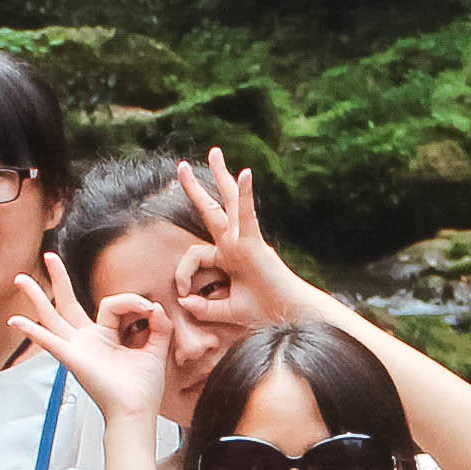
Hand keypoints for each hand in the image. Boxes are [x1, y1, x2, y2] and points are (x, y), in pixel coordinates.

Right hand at [3, 253, 170, 416]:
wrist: (136, 412)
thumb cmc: (143, 389)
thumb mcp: (156, 350)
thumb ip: (158, 326)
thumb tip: (154, 305)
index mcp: (105, 337)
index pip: (113, 303)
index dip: (134, 300)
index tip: (151, 310)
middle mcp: (87, 340)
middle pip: (68, 303)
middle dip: (59, 279)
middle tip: (49, 256)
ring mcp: (77, 348)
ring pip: (52, 315)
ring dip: (37, 296)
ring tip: (20, 279)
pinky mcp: (73, 358)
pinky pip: (50, 341)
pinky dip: (33, 331)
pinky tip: (14, 321)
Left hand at [172, 148, 323, 326]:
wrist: (288, 317)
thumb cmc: (264, 313)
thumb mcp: (226, 313)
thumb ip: (205, 308)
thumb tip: (184, 301)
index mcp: (228, 258)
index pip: (194, 254)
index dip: (183, 273)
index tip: (183, 293)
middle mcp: (235, 244)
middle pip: (214, 209)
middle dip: (197, 188)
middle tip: (182, 165)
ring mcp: (245, 241)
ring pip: (230, 202)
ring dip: (221, 177)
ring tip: (214, 152)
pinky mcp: (255, 244)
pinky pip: (248, 215)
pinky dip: (246, 195)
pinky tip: (246, 173)